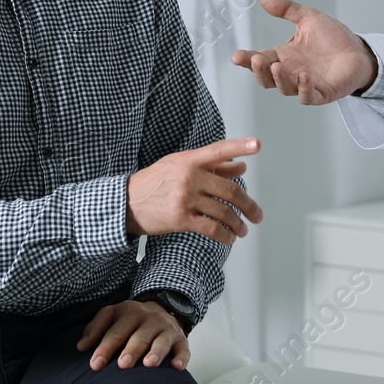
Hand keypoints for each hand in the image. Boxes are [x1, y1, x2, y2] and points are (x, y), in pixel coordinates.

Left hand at [76, 299, 188, 370]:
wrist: (162, 309)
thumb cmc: (131, 320)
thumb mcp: (112, 315)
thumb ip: (95, 329)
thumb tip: (81, 347)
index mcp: (131, 312)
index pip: (116, 331)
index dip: (105, 348)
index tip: (95, 365)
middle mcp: (150, 319)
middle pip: (140, 336)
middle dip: (132, 350)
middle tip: (123, 365)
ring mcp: (167, 329)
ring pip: (162, 341)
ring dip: (156, 352)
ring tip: (149, 365)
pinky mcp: (181, 340)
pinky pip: (183, 349)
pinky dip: (181, 358)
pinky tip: (176, 368)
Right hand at [126, 137, 262, 244]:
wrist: (126, 203)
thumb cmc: (155, 183)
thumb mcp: (179, 166)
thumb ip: (212, 167)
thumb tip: (241, 167)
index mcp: (189, 160)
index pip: (218, 150)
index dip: (239, 146)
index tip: (256, 145)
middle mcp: (189, 177)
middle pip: (230, 190)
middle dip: (249, 206)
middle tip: (257, 215)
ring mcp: (185, 198)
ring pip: (223, 212)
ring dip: (238, 224)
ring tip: (243, 230)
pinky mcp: (180, 218)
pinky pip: (211, 228)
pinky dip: (224, 235)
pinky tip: (229, 238)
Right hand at [230, 0, 376, 104]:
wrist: (358, 51)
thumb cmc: (333, 38)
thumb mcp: (308, 18)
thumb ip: (286, 8)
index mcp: (284, 55)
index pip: (260, 59)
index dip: (246, 59)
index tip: (236, 56)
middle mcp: (291, 72)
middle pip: (267, 78)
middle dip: (259, 71)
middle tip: (256, 59)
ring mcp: (305, 84)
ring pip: (284, 88)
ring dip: (279, 79)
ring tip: (278, 66)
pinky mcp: (321, 93)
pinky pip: (308, 96)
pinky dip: (303, 89)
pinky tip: (303, 77)